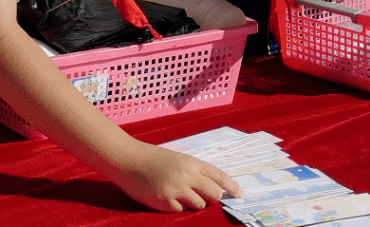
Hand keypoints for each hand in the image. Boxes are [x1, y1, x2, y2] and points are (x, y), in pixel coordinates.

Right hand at [110, 141, 241, 211]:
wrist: (129, 160)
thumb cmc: (154, 159)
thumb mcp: (179, 160)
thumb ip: (195, 172)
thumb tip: (213, 188)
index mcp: (192, 163)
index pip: (219, 176)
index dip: (232, 186)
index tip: (240, 193)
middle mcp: (187, 176)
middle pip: (214, 194)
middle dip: (213, 198)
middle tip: (208, 198)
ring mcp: (176, 190)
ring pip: (199, 205)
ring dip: (195, 203)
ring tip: (182, 195)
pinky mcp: (164, 202)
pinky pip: (181, 211)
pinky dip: (178, 207)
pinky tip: (168, 198)